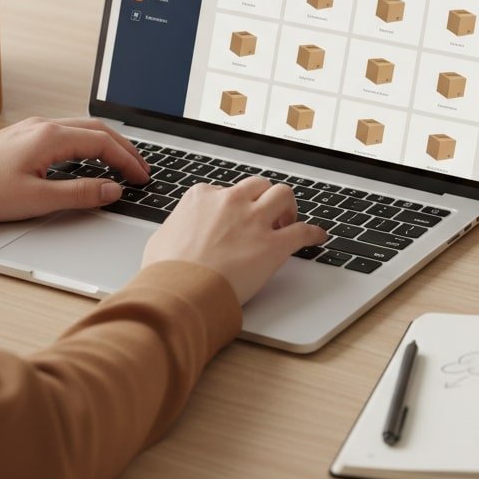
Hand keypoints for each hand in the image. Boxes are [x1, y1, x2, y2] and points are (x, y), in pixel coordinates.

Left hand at [0, 117, 149, 220]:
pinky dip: (87, 143)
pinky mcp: (24, 135)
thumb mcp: (36, 199)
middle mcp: (44, 126)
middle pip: (97, 130)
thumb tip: (112, 189)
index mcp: (50, 137)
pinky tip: (88, 158)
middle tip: (140, 169)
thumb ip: (80, 194)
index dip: (127, 161)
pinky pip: (67, 132)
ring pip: (82, 128)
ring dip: (106, 144)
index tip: (142, 177)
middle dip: (123, 149)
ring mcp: (33, 128)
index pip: (103, 144)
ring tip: (121, 162)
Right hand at [142, 177, 326, 304]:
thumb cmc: (167, 272)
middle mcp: (231, 202)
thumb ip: (177, 227)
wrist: (181, 292)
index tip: (237, 217)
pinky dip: (313, 234)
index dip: (234, 206)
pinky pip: (303, 232)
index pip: (226, 190)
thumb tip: (177, 233)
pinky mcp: (273, 245)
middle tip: (267, 215)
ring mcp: (253, 221)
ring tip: (289, 221)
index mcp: (202, 197)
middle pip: (259, 186)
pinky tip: (317, 238)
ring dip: (288, 207)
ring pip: (283, 195)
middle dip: (264, 198)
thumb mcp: (161, 238)